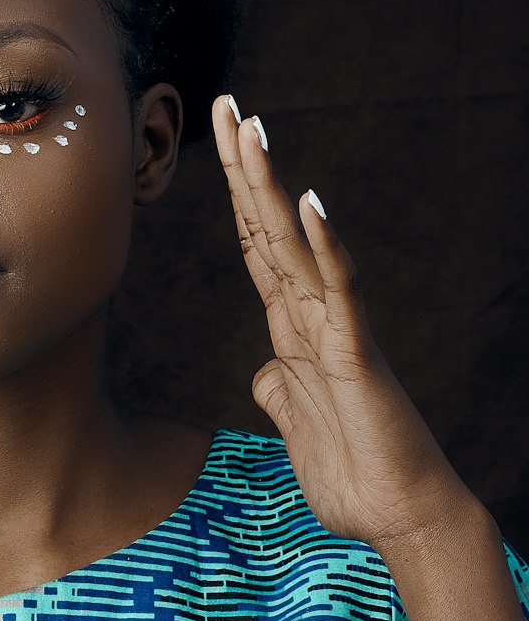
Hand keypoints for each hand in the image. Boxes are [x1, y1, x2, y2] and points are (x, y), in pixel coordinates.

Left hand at [212, 95, 475, 555]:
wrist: (401, 516)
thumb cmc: (354, 473)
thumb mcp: (295, 427)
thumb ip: (280, 391)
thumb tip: (264, 372)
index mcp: (291, 328)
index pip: (255, 246)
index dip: (234, 195)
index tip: (219, 142)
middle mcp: (311, 315)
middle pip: (266, 228)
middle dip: (243, 167)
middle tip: (226, 104)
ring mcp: (335, 329)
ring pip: (295, 244)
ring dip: (269, 185)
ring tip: (251, 128)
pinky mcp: (355, 355)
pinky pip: (339, 291)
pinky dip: (324, 246)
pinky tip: (308, 203)